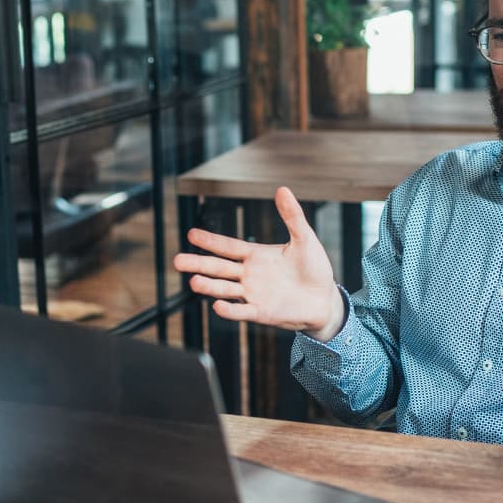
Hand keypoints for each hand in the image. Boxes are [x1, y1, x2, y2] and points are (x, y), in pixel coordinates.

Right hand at [172, 187, 345, 340]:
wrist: (325, 299)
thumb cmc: (314, 268)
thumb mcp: (304, 239)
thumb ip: (292, 216)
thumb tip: (283, 189)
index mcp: (256, 256)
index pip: (228, 246)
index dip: (210, 241)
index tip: (191, 234)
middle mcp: (250, 275)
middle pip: (219, 268)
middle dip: (198, 263)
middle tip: (177, 260)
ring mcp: (253, 294)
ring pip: (225, 289)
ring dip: (209, 286)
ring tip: (193, 281)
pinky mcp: (261, 312)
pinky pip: (242, 312)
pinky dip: (230, 310)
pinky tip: (217, 306)